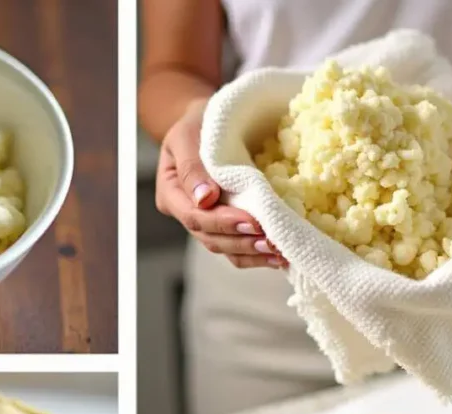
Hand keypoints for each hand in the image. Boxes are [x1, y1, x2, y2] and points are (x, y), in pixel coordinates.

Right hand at [155, 99, 287, 268]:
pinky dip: (257, 253)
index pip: (194, 217)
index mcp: (171, 194)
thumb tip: (204, 199)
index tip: (251, 221)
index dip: (222, 223)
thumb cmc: (198, 122)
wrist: (208, 120)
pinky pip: (238, 247)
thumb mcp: (186, 134)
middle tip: (272, 241)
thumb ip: (192, 165)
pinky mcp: (225, 223)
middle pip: (210, 238)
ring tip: (280, 253)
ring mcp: (206, 222)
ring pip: (225, 248)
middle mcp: (186, 213)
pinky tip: (279, 255)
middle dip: (242, 242)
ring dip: (252, 253)